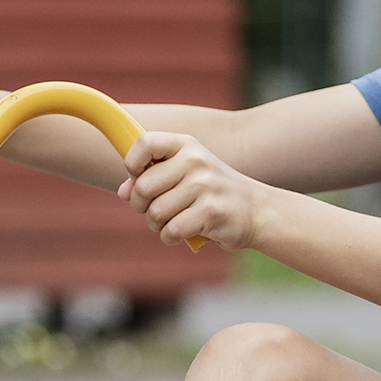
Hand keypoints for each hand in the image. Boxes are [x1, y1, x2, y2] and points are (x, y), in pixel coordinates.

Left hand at [119, 129, 268, 250]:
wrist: (256, 210)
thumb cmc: (211, 192)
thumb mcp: (185, 173)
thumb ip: (153, 177)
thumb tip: (124, 191)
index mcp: (187, 146)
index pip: (145, 143)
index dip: (132, 164)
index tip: (140, 177)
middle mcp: (196, 161)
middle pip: (143, 186)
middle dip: (140, 205)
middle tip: (154, 210)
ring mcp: (205, 186)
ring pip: (155, 213)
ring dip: (156, 225)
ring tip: (171, 222)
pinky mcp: (211, 213)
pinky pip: (171, 230)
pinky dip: (169, 237)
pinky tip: (181, 233)